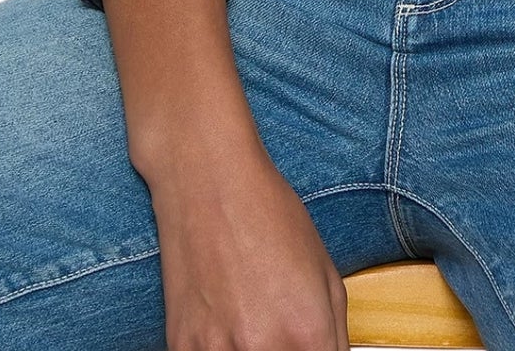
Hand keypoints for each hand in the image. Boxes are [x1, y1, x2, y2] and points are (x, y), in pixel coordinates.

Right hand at [146, 131, 351, 349]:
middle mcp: (261, 349)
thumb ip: (334, 335)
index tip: (309, 345)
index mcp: (307, 333)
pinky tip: (224, 323)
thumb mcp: (326, 273)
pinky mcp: (180, 346)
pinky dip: (219, 349)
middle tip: (280, 329)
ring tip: (251, 322)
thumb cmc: (268, 214)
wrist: (208, 181)